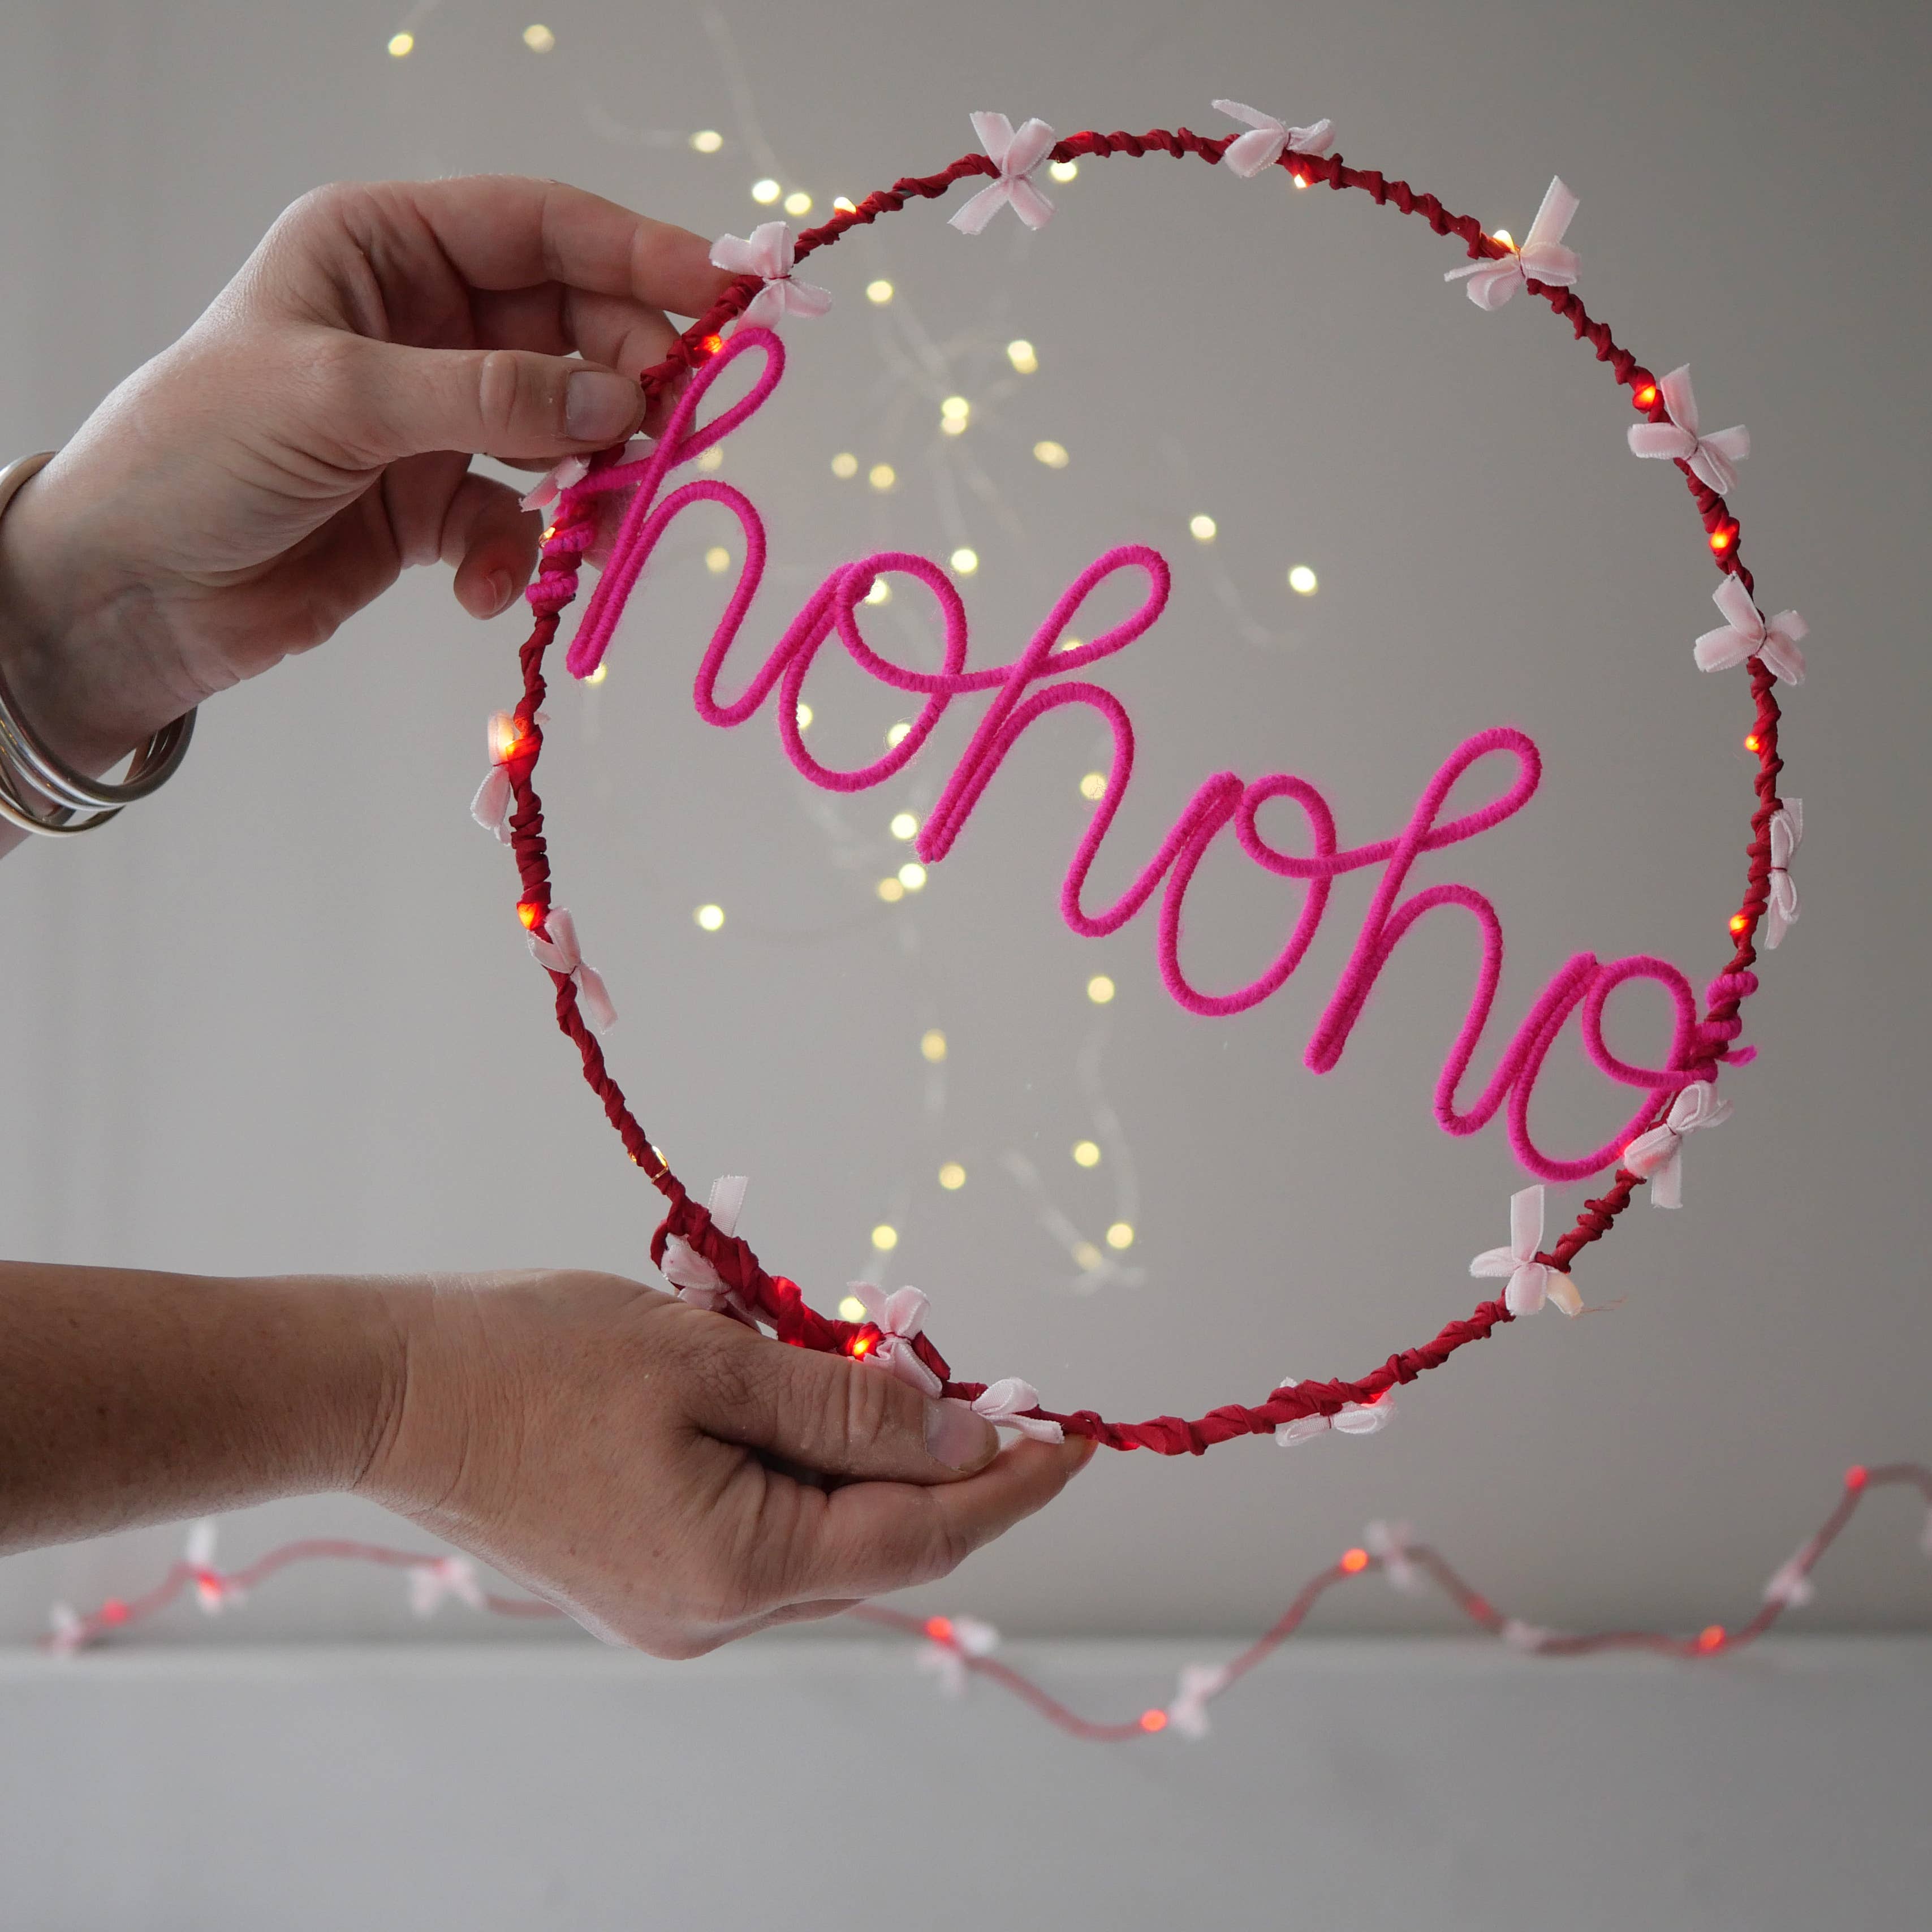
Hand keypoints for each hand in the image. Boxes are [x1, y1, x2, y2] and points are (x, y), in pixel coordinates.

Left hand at [0, 176, 732, 770]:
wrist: (129, 592)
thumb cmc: (198, 455)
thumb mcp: (340, 400)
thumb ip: (488, 397)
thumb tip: (620, 401)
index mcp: (382, 249)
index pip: (540, 228)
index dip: (639, 255)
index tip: (725, 298)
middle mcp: (420, 323)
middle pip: (572, 330)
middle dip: (626, 383)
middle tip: (671, 435)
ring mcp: (433, 417)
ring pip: (562, 430)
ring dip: (590, 481)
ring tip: (593, 526)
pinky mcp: (433, 507)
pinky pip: (519, 520)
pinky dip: (520, 556)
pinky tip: (484, 586)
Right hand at [358, 1270, 1094, 1655]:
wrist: (389, 1389)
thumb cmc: (536, 1359)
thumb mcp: (713, 1360)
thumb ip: (849, 1409)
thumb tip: (966, 1439)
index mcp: (740, 1569)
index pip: (926, 1535)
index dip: (1012, 1483)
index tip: (1080, 1436)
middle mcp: (714, 1615)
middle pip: (877, 1539)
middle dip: (940, 1460)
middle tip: (974, 1374)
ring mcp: (673, 1608)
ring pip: (820, 1531)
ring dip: (860, 1454)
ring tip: (865, 1363)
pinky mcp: (643, 1579)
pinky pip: (761, 1526)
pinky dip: (796, 1465)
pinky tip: (785, 1395)